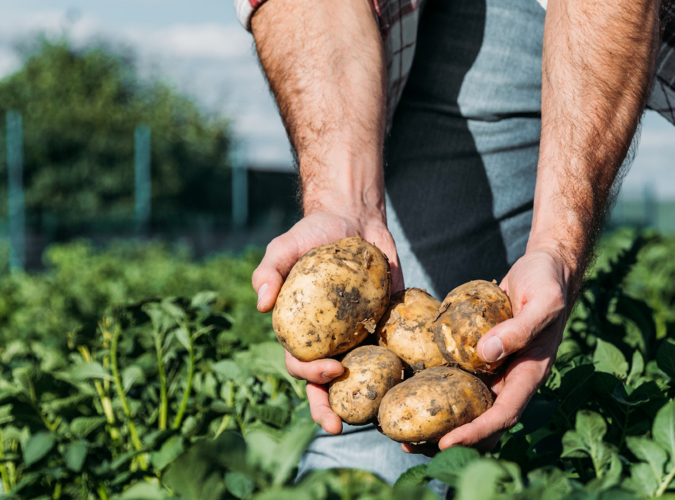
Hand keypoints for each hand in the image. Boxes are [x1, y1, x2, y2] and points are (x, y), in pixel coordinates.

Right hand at [252, 208, 402, 434]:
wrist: (353, 221)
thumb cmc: (311, 236)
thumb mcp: (285, 248)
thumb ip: (269, 272)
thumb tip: (261, 304)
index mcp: (303, 332)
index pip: (301, 364)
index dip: (312, 376)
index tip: (333, 371)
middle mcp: (331, 341)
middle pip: (327, 385)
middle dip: (330, 409)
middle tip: (341, 424)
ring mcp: (360, 337)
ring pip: (361, 379)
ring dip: (366, 402)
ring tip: (377, 422)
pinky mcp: (388, 326)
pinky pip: (395, 352)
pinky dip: (403, 370)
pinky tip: (414, 386)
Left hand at [402, 249, 571, 453]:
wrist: (546, 268)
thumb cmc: (548, 283)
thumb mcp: (542, 302)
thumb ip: (519, 328)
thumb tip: (485, 354)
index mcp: (529, 374)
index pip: (503, 414)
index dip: (476, 432)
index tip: (446, 443)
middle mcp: (511, 378)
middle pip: (482, 421)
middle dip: (450, 439)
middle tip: (411, 445)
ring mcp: (495, 369)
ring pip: (467, 406)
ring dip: (439, 422)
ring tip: (403, 430)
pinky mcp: (479, 355)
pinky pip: (458, 378)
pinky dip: (437, 389)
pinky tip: (409, 391)